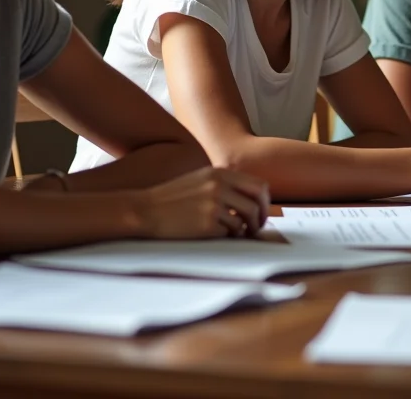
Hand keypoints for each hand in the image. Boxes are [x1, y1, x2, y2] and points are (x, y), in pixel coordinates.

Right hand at [136, 167, 269, 238]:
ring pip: (244, 221)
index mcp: (220, 173)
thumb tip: (252, 198)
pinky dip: (226, 236)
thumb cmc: (172, 198)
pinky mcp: (207, 224)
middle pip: (257, 204)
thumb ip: (225, 184)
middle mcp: (219, 186)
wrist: (145, 210)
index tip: (261, 211)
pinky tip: (214, 234)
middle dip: (261, 217)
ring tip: (235, 233)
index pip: (258, 186)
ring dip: (243, 230)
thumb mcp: (201, 179)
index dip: (265, 201)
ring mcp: (213, 205)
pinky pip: (228, 233)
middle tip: (256, 227)